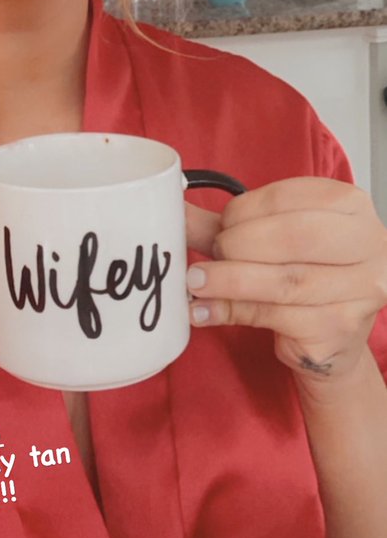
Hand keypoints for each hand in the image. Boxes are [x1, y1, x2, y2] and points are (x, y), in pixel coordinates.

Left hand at [184, 178, 386, 386]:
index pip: (288, 198)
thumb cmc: (305, 275)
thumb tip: (170, 204)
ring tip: (195, 282)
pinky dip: (234, 311)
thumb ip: (226, 223)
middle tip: (211, 255)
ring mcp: (360, 289)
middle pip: (292, 238)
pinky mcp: (339, 328)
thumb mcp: (269, 238)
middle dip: (239, 245)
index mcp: (351, 205)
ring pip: (284, 281)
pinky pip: (277, 316)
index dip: (242, 212)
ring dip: (229, 280)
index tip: (219, 226)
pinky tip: (206, 310)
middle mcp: (367, 244)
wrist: (331, 339)